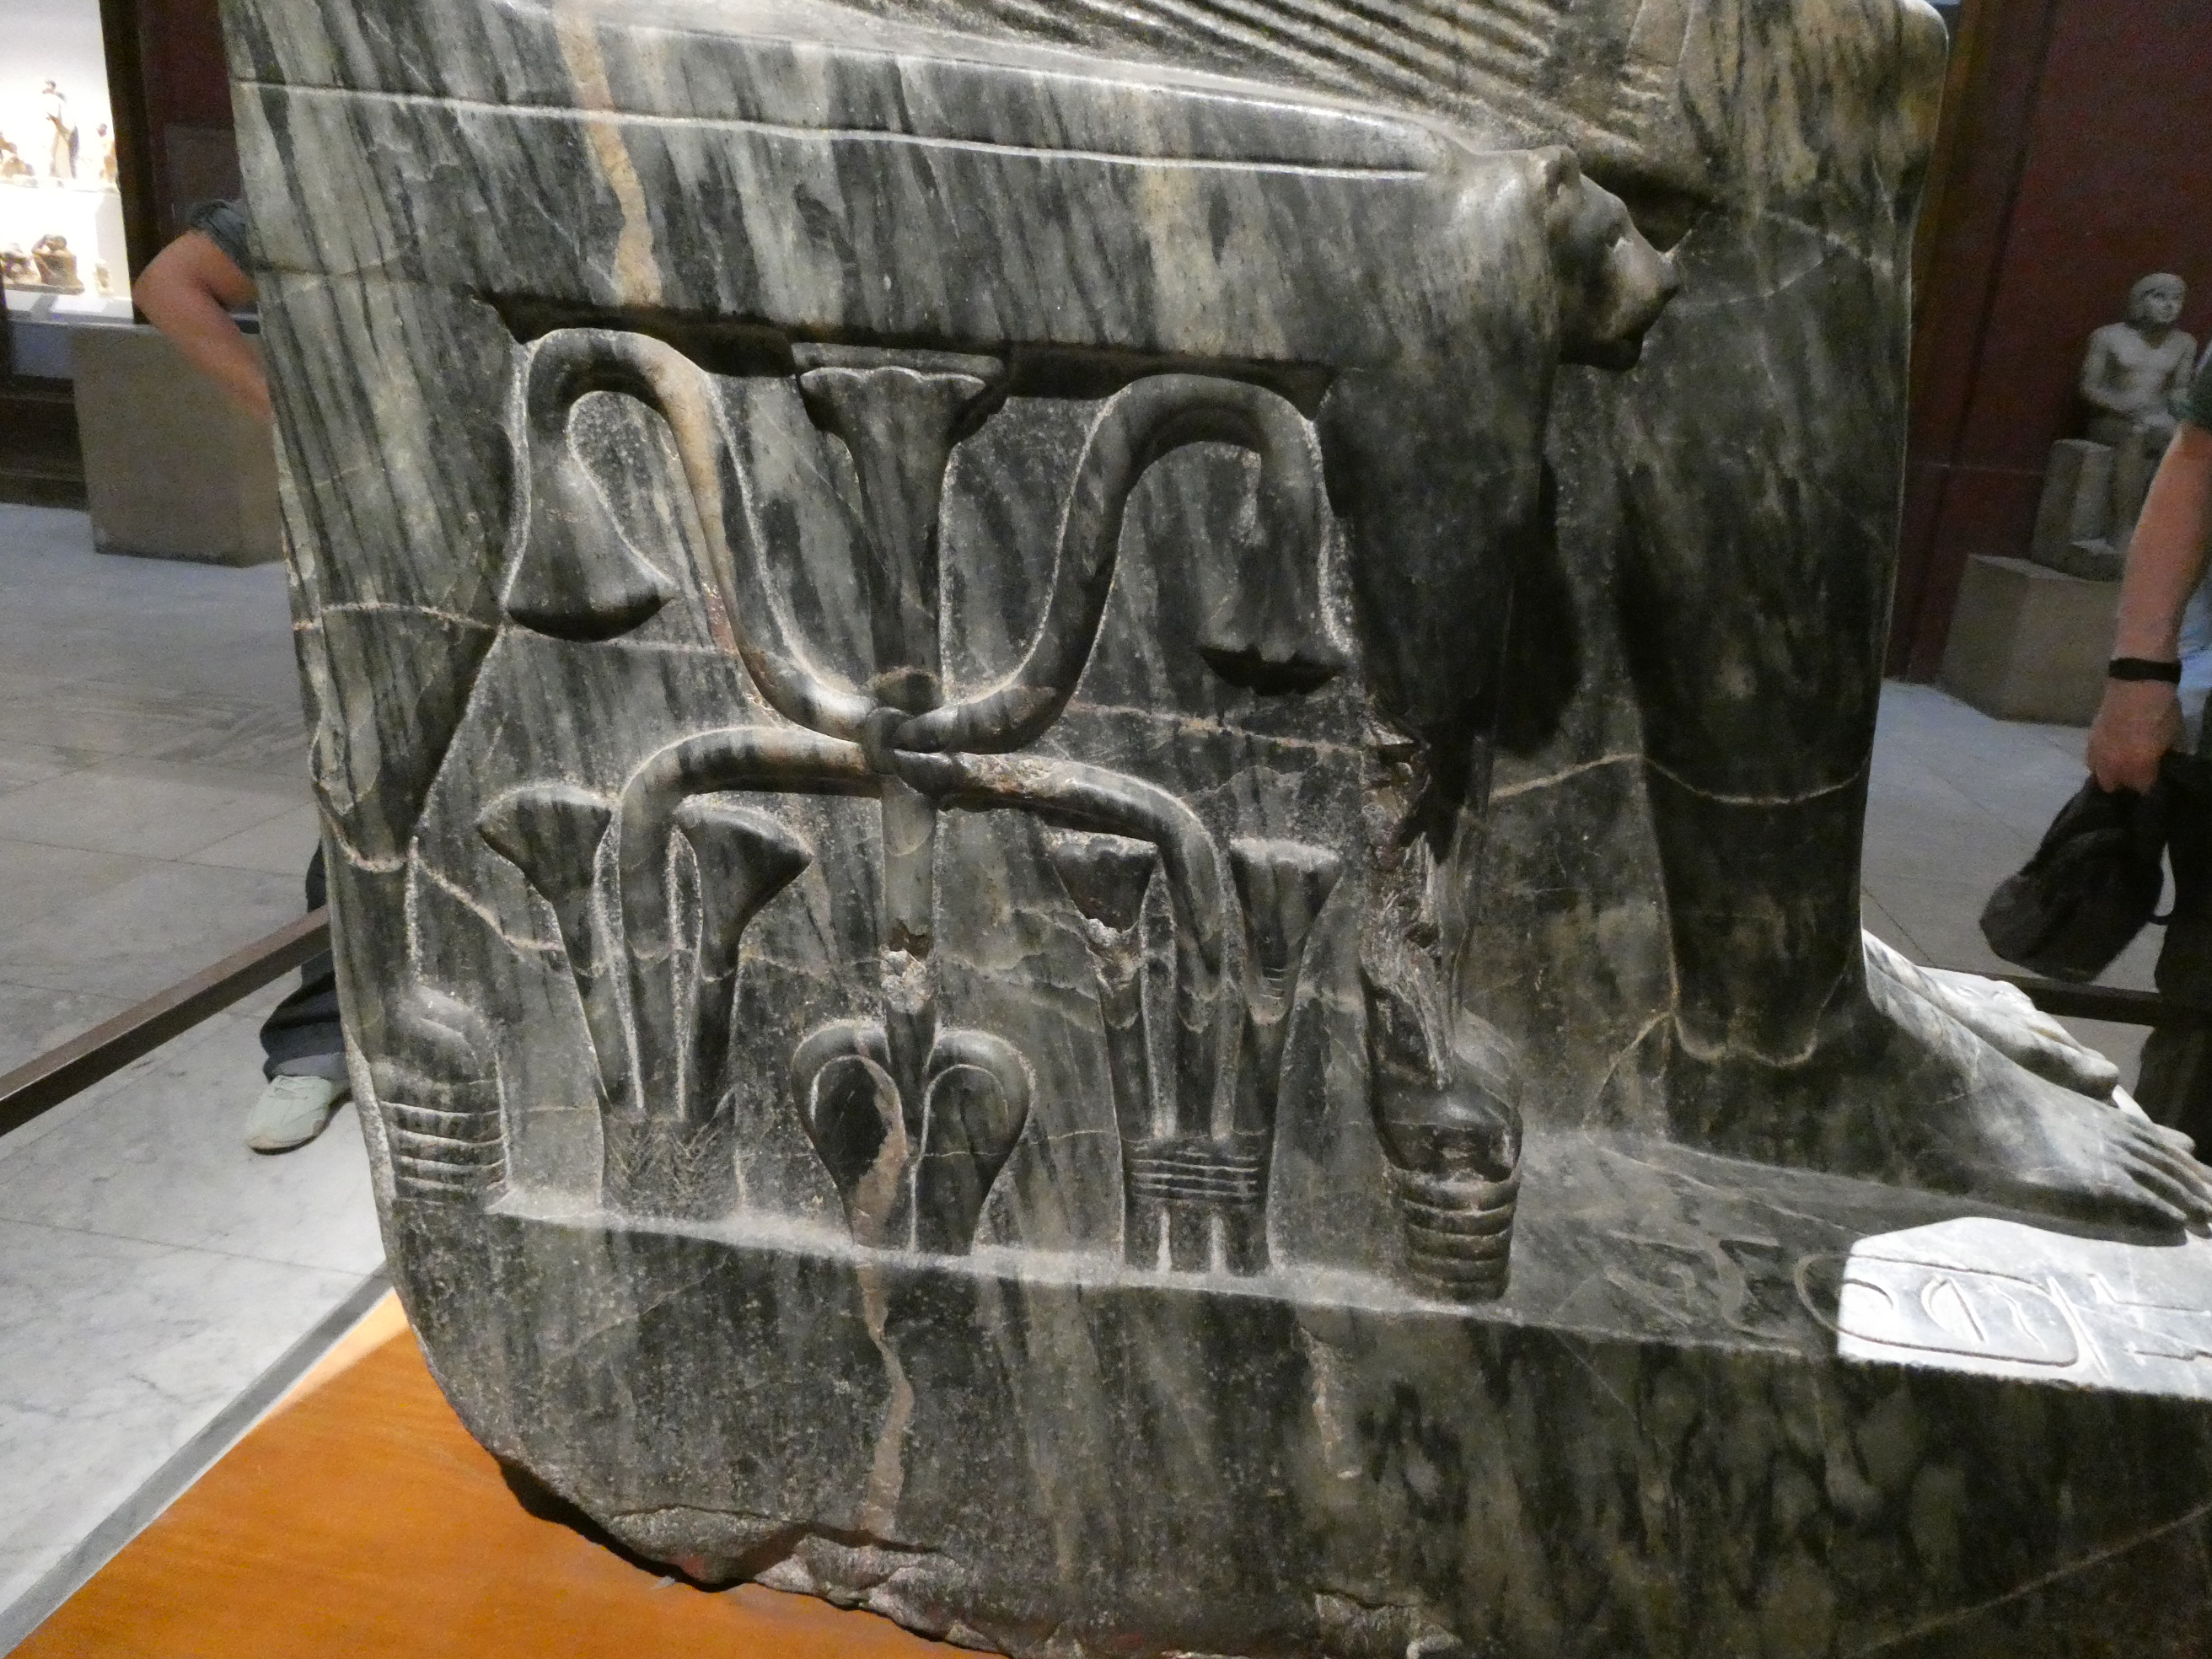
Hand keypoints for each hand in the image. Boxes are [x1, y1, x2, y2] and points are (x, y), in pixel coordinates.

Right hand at [2087, 677, 2182, 792]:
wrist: (2137, 683)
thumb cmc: (2161, 711)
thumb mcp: (2174, 737)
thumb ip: (2166, 758)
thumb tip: (2163, 766)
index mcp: (2138, 767)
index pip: (2143, 790)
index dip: (2151, 788)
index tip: (2156, 782)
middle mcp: (2113, 765)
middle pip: (2113, 786)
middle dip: (2125, 784)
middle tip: (2138, 775)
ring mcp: (2098, 752)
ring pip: (2099, 774)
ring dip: (2110, 772)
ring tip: (2122, 765)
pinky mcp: (2089, 739)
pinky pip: (2092, 759)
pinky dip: (2101, 759)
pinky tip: (2111, 752)